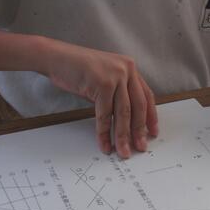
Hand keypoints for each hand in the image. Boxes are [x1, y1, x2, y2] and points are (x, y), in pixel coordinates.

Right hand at [44, 42, 158, 157]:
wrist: (57, 57)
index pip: (146, 95)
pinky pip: (105, 114)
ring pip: (123, 112)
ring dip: (123, 136)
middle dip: (139, 130)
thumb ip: (117, 95)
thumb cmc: (77, 68)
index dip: (150, 116)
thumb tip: (125, 123)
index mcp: (129, 67)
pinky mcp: (103, 84)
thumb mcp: (104, 78)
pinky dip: (104, 132)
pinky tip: (105, 144)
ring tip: (123, 151)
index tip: (152, 132)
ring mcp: (115, 76)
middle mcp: (126, 70)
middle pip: (138, 106)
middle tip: (140, 147)